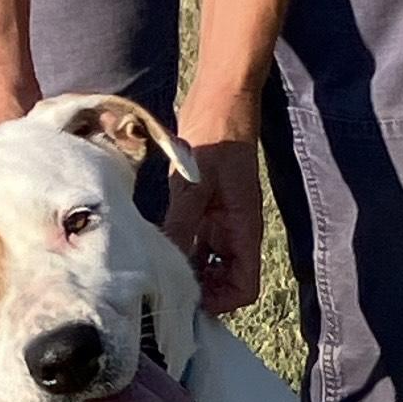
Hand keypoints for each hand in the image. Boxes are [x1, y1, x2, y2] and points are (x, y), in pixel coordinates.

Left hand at [165, 87, 263, 314]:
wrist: (220, 99)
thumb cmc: (216, 134)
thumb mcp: (195, 184)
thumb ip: (182, 225)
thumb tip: (167, 265)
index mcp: (244, 231)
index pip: (244, 288)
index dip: (221, 302)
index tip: (190, 300)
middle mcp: (235, 234)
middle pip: (225, 284)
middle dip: (201, 293)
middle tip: (167, 290)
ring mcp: (220, 224)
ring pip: (208, 267)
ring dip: (189, 273)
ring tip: (159, 273)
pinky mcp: (205, 212)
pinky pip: (195, 244)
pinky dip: (181, 252)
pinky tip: (158, 249)